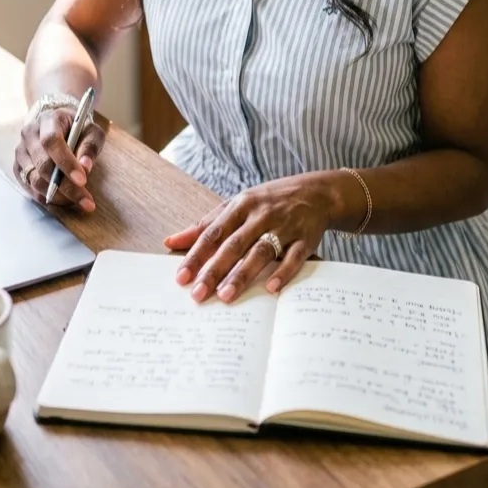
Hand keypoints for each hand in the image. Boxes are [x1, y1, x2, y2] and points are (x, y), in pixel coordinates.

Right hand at [13, 102, 104, 211]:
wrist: (57, 126)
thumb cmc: (77, 128)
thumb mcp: (91, 131)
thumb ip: (90, 146)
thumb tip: (85, 167)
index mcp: (48, 120)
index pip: (51, 141)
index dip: (66, 162)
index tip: (82, 180)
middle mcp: (29, 135)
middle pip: (43, 165)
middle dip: (66, 186)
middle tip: (86, 200)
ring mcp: (21, 152)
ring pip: (34, 180)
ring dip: (57, 195)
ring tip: (78, 201)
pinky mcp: (18, 167)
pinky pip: (30, 188)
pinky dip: (47, 198)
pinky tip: (64, 201)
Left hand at [163, 172, 339, 302]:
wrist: (317, 192)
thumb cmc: (269, 201)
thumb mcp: (236, 205)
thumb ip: (206, 224)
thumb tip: (171, 241)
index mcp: (241, 205)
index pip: (213, 232)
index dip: (196, 254)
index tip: (181, 277)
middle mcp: (260, 215)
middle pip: (234, 244)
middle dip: (214, 269)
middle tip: (198, 294)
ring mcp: (284, 226)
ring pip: (261, 251)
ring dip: (243, 273)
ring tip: (226, 295)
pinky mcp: (306, 239)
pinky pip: (294, 257)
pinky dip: (283, 272)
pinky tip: (271, 288)